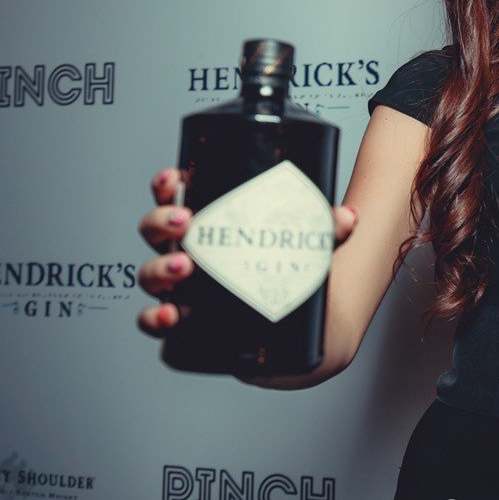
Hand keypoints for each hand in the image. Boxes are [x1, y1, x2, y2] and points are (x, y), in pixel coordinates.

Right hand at [135, 167, 357, 337]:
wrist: (296, 323)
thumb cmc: (285, 268)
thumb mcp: (304, 243)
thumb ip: (325, 230)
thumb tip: (348, 217)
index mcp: (206, 223)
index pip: (174, 196)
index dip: (166, 185)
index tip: (175, 176)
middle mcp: (186, 251)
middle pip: (155, 231)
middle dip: (161, 222)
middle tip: (185, 222)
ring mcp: (182, 287)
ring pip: (151, 274)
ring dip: (159, 269)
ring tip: (182, 268)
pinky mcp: (186, 320)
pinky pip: (156, 320)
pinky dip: (155, 318)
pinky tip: (171, 315)